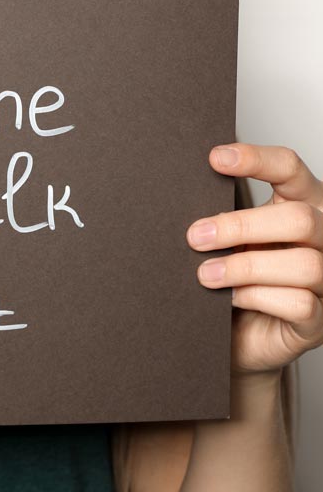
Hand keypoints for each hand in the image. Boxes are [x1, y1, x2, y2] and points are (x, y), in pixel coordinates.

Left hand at [186, 143, 322, 378]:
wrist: (233, 333)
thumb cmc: (232, 273)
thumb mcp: (226, 236)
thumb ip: (221, 212)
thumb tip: (181, 186)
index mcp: (300, 204)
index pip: (290, 168)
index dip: (257, 159)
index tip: (214, 158)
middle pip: (299, 217)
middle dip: (241, 226)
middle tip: (195, 237)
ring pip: (304, 263)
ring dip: (243, 267)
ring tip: (204, 274)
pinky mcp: (319, 319)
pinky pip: (299, 303)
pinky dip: (256, 298)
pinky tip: (230, 299)